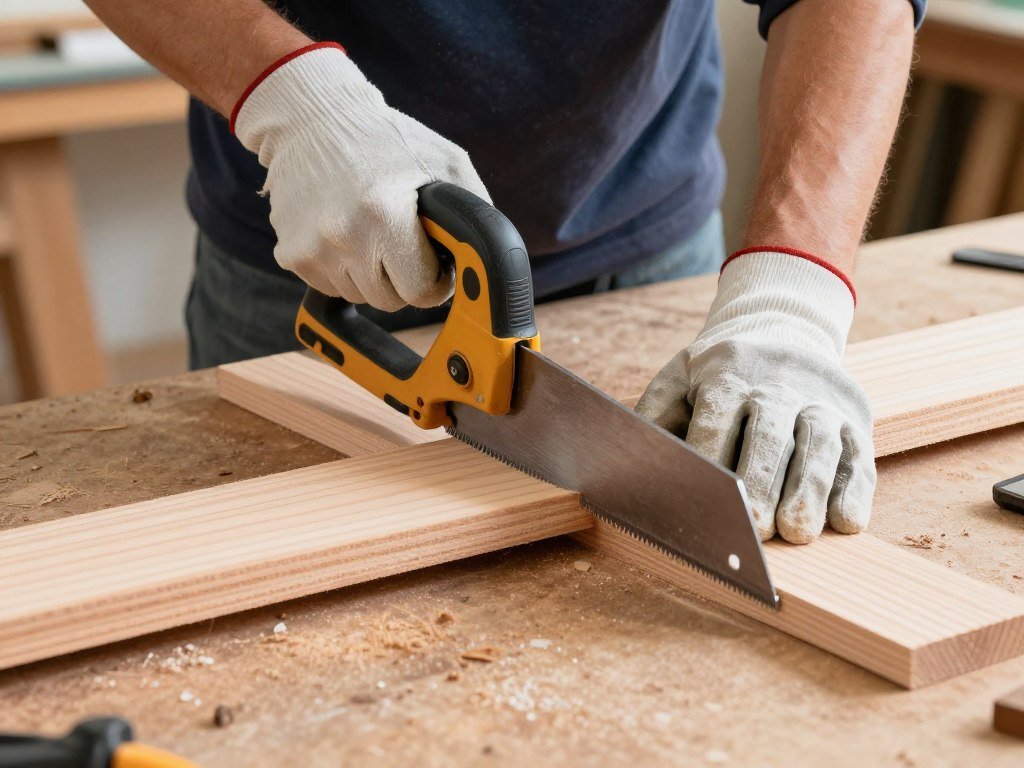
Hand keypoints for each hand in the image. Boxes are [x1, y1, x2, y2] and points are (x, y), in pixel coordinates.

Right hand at [233, 43, 489, 309]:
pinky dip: (343, 268)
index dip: (436, 281)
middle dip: (405, 280)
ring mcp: (312, 249)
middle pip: (391, 302)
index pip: (423, 293)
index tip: (435, 264)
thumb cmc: (386, 139)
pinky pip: (331, 287)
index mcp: (385, 213)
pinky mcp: (290, 255)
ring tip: (371, 229)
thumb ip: (474, 214)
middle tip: (404, 244)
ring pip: (360, 297)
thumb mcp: (446, 162)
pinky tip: (345, 232)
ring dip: (372, 274)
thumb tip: (485, 263)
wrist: (311, 117)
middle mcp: (344, 235)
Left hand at [636, 249, 875, 543]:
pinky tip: (845, 523)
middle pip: (771, 433)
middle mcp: (778, 386)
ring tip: (798, 532)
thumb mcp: (679, 378)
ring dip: (810, 489)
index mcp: (727, 374)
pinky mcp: (855, 421)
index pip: (717, 417)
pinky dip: (855, 490)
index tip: (700, 497)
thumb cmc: (717, 372)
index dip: (710, 458)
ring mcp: (821, 402)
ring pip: (820, 444)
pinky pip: (860, 455)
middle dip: (762, 479)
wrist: (784, 327)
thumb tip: (633, 461)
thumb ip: (655, 416)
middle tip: (752, 526)